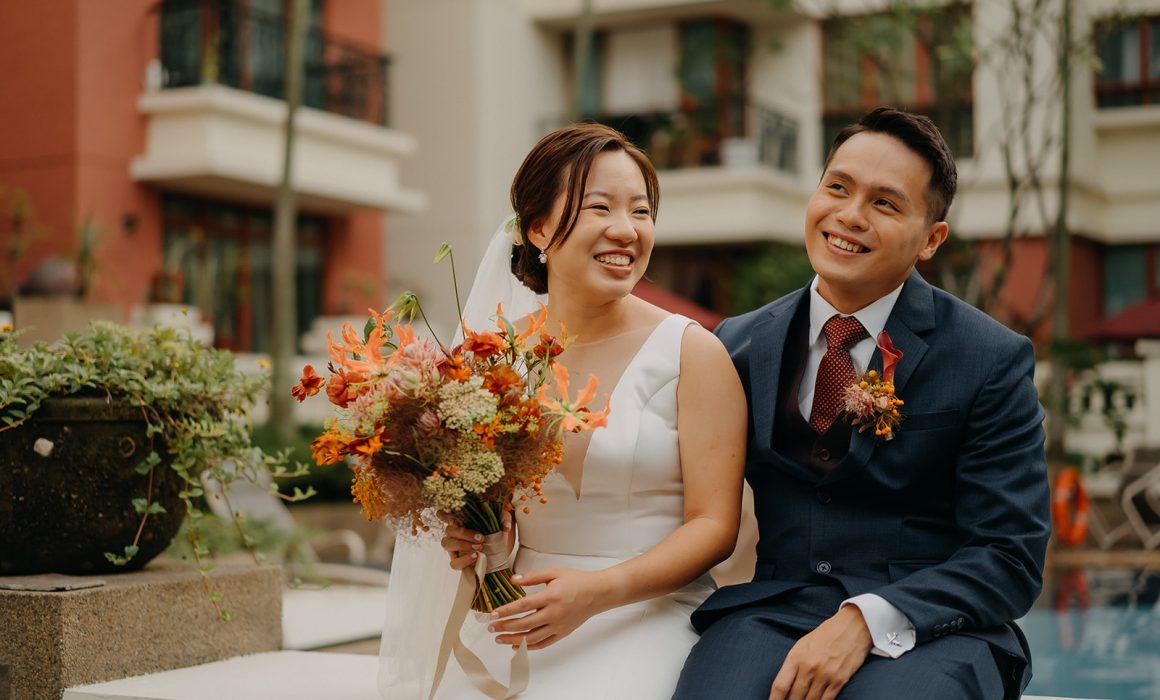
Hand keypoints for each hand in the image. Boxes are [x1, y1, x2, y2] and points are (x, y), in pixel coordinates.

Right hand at [438, 510, 511, 570]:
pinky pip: (454, 562)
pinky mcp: (458, 561)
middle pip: (449, 529)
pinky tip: (475, 557)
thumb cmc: (497, 533)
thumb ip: (504, 518)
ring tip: (479, 548)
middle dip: (464, 534)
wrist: (501, 554)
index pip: (446, 514)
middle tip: (481, 538)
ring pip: (447, 544)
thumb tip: (505, 526)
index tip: (441, 512)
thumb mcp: (502, 522)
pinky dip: (464, 560)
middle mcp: (455, 533)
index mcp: (462, 520)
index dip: (442, 513)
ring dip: (462, 545)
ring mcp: (454, 547)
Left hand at [487, 567, 610, 649]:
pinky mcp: (562, 633)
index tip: (493, 614)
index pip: (523, 605)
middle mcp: (554, 614)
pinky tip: (517, 646)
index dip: (506, 611)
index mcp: (550, 596)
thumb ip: (532, 576)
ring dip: (513, 640)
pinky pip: (543, 643)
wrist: (596, 593)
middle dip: (505, 627)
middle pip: (524, 624)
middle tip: (491, 627)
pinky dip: (529, 647)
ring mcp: (558, 626)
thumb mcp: (554, 572)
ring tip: (499, 639)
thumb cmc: (576, 581)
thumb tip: (513, 580)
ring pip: (532, 637)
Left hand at [769, 605, 872, 699]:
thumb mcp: (802, 645)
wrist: (852, 626)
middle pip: (794, 697)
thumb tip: (785, 686)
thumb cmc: (825, 635)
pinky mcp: (840, 680)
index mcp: (796, 656)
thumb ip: (793, 665)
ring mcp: (825, 675)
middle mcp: (809, 667)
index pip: (780, 685)